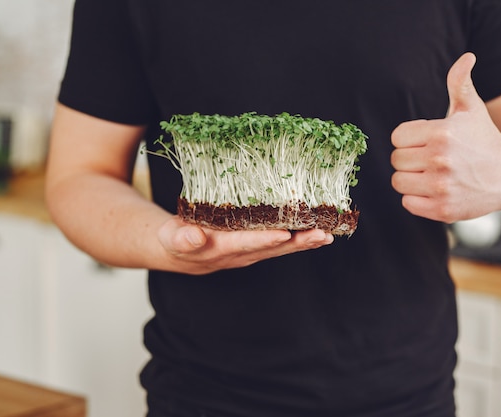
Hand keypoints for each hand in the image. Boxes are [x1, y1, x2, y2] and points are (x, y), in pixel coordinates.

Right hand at [157, 216, 333, 274]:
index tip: (283, 234)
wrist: (182, 251)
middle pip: (273, 248)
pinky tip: (319, 230)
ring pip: (282, 247)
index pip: (246, 243)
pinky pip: (283, 241)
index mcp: (221, 249)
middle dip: (298, 242)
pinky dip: (301, 237)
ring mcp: (252, 251)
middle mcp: (242, 253)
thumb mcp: (173, 237)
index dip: (264, 239)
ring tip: (328, 234)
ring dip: (305, 241)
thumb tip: (193, 237)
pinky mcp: (258, 246)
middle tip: (321, 234)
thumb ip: (182, 238)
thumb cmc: (176, 240)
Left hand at [390, 52, 500, 222]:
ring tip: (431, 174)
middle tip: (429, 159)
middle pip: (396, 160)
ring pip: (398, 182)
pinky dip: (416, 199)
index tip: (426, 141)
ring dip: (410, 179)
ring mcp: (442, 187)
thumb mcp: (472, 109)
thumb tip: (466, 57)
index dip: (410, 138)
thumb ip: (460, 83)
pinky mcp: (443, 210)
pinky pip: (407, 203)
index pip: (397, 137)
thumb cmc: (485, 139)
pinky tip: (434, 190)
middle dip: (409, 158)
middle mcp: (440, 160)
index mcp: (442, 133)